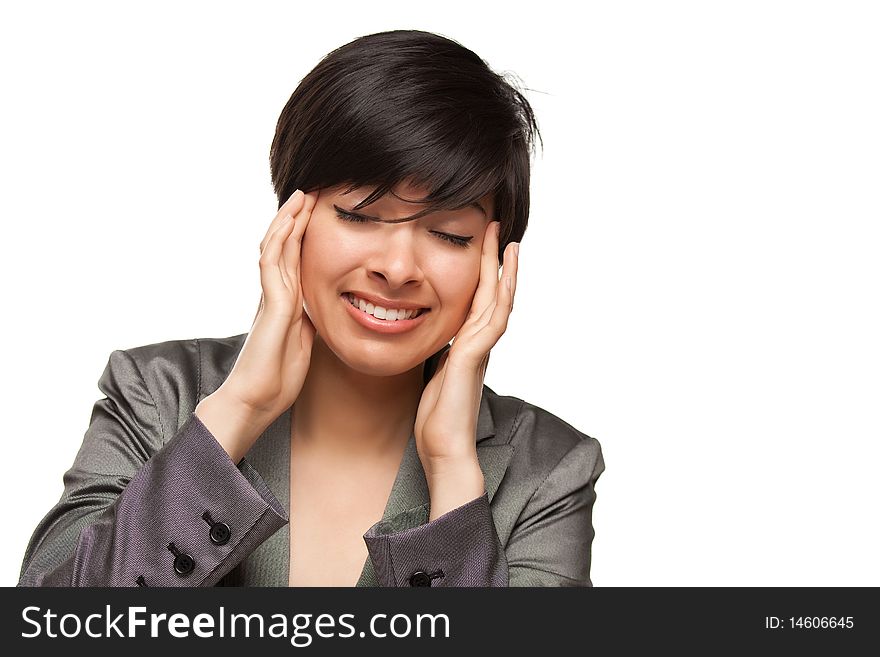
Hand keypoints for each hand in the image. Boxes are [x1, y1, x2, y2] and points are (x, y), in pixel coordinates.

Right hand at [217, 189, 318, 418]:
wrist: (257, 400)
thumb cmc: (276, 377)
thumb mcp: (302, 342)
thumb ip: (306, 321)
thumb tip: (317, 310)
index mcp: (283, 302)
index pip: (293, 260)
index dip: (302, 235)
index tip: (315, 214)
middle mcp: (274, 294)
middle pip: (283, 246)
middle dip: (295, 219)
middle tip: (308, 193)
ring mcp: (270, 298)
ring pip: (275, 249)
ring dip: (287, 221)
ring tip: (300, 196)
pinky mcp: (270, 306)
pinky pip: (272, 265)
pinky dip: (280, 242)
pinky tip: (289, 223)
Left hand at [414, 220, 518, 476]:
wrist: (444, 450)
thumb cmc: (437, 421)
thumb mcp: (432, 376)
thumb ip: (437, 356)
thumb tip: (433, 342)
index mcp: (468, 347)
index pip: (479, 301)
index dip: (483, 273)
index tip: (483, 245)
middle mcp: (479, 345)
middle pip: (493, 294)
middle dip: (496, 261)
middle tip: (501, 229)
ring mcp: (479, 351)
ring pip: (498, 301)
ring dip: (503, 271)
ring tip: (508, 240)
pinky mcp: (473, 359)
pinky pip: (491, 321)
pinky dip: (498, 296)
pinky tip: (500, 277)